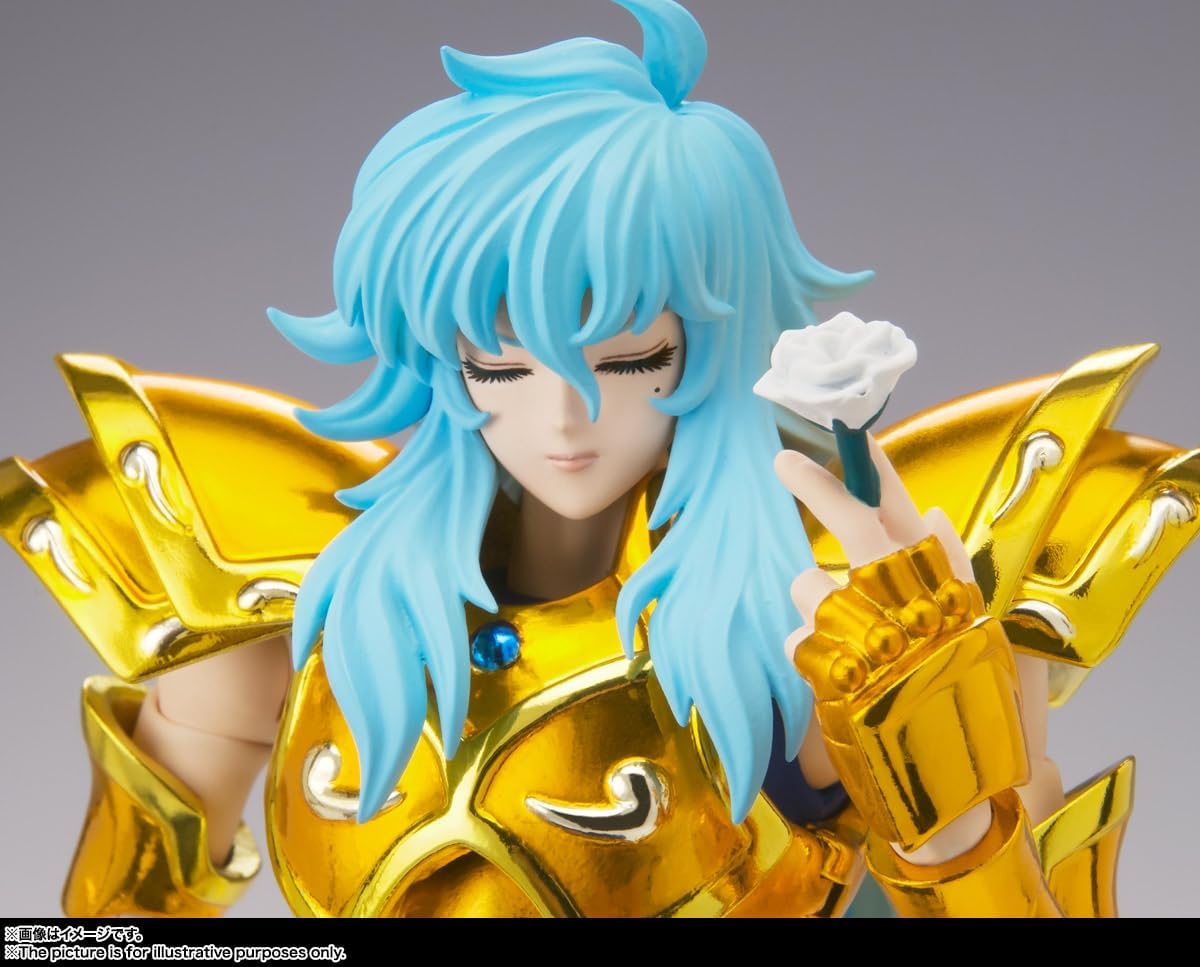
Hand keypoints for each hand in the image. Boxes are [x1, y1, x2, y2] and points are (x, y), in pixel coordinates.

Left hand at [776, 436, 1028, 851]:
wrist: (956, 797)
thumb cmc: (971, 713)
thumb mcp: (981, 640)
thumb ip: (956, 575)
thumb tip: (933, 512)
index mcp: (951, 595)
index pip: (910, 515)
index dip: (875, 472)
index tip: (851, 438)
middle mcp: (916, 609)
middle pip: (859, 527)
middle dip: (820, 486)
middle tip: (783, 461)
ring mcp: (874, 641)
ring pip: (813, 585)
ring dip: (816, 604)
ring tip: (848, 645)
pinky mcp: (836, 676)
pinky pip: (798, 638)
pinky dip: (809, 653)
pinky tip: (838, 681)